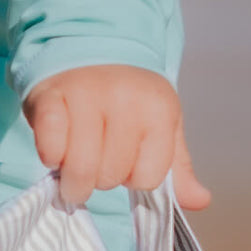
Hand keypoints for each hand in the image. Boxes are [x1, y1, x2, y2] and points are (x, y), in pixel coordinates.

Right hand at [22, 65, 210, 210]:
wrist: (88, 50)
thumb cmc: (125, 100)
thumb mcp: (160, 128)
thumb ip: (176, 168)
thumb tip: (200, 201)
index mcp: (160, 109)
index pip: (147, 179)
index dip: (132, 177)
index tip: (125, 158)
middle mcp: (125, 98)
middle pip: (110, 177)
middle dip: (99, 178)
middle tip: (95, 157)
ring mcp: (86, 95)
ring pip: (80, 169)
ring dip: (72, 177)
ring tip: (72, 161)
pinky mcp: (50, 98)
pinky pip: (50, 148)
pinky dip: (50, 158)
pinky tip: (55, 148)